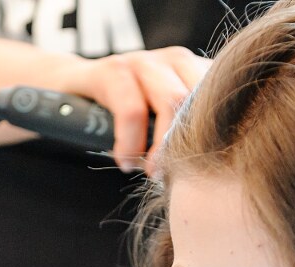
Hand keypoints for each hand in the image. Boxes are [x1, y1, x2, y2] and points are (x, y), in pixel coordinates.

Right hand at [51, 46, 211, 174]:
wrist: (70, 88)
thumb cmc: (124, 113)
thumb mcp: (161, 121)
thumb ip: (188, 132)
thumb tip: (214, 172)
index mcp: (195, 71)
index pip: (224, 98)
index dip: (218, 135)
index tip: (204, 170)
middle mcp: (175, 59)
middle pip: (201, 101)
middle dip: (189, 145)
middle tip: (175, 178)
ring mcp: (144, 60)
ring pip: (171, 102)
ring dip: (160, 148)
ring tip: (149, 173)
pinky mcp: (112, 68)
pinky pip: (131, 110)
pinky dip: (129, 143)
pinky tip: (124, 160)